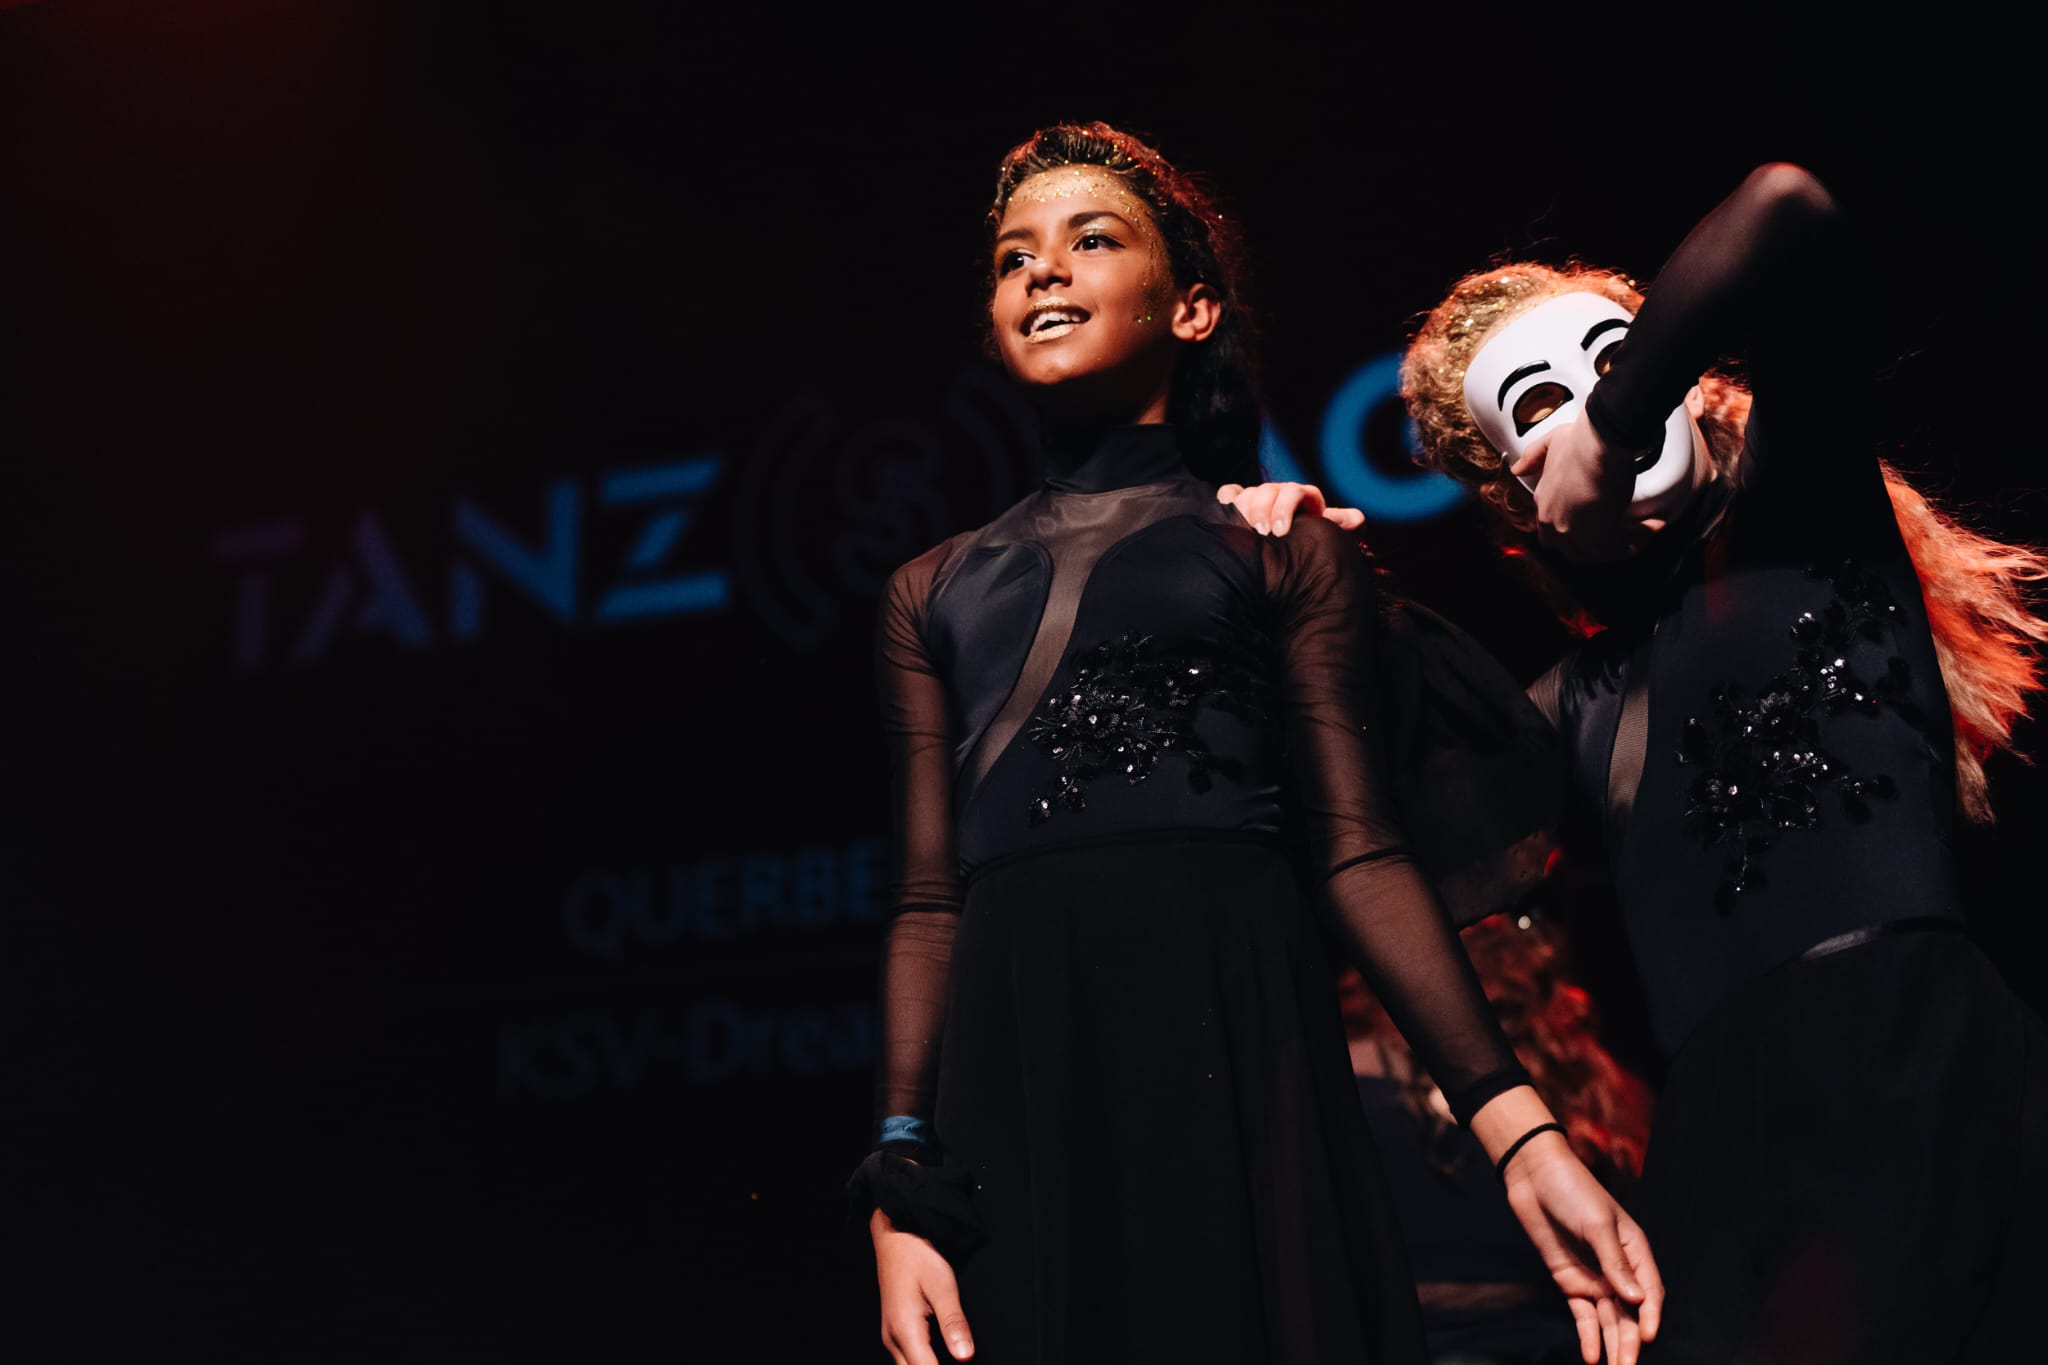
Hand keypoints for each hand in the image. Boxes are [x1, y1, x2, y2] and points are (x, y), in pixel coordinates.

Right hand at [872, 1207, 974, 1363]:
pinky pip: (907, 1359)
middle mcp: (893, 1339)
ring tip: (953, 1354)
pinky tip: (939, 1355)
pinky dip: (922, 1362)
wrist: (894, 1238)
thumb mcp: (942, 1285)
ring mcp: (891, 1337)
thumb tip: (965, 1357)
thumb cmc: (917, 1256)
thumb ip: (953, 1323)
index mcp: (905, 1330)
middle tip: (961, 1357)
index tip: (963, 1362)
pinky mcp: (894, 1332)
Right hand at [1215, 481, 1364, 535]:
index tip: (1281, 532)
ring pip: (1248, 492)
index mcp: (1302, 497)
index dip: (1286, 509)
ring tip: (1243, 529)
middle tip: (1261, 534)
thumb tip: (1357, 518)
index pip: (1296, 493)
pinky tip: (1224, 511)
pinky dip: (1227, 499)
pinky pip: (1230, 492)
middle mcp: (1280, 493)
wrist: (1293, 556)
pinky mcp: (1240, 503)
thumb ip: (1340, 526)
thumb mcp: (1325, 536)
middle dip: (1262, 511)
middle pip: (1268, 491)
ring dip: (1244, 509)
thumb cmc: (1310, 545)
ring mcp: (1259, 497)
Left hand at [1501, 1132, 1662, 1364]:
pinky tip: (1591, 1357)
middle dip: (1630, 1341)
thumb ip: (1615, 1262)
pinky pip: (1583, 1315)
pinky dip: (1588, 1335)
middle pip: (1630, 1313)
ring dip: (1612, 1344)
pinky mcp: (1570, 1282)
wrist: (1534, 1177)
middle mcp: (1618, 1270)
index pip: (1650, 1291)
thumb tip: (1638, 1299)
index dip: (1650, 1315)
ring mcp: (1594, 1278)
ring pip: (1609, 1319)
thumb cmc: (1573, 1191)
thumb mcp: (1597, 1223)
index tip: (1646, 1335)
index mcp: (1635, 1251)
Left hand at [1512, 420, 1661, 562]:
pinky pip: (1623, 546)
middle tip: (1624, 533)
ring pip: (1601, 553)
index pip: (1553, 534)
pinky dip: (1641, 537)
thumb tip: (1517, 469)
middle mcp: (1554, 523)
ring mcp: (1573, 532)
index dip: (1579, 533)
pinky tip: (1655, 525)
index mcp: (1543, 504)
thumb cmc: (1581, 439)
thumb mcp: (1549, 443)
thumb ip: (1533, 456)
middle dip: (1601, 546)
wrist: (1602, 441)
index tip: (1602, 524)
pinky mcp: (1598, 535)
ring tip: (1646, 529)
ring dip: (1626, 543)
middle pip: (1576, 551)